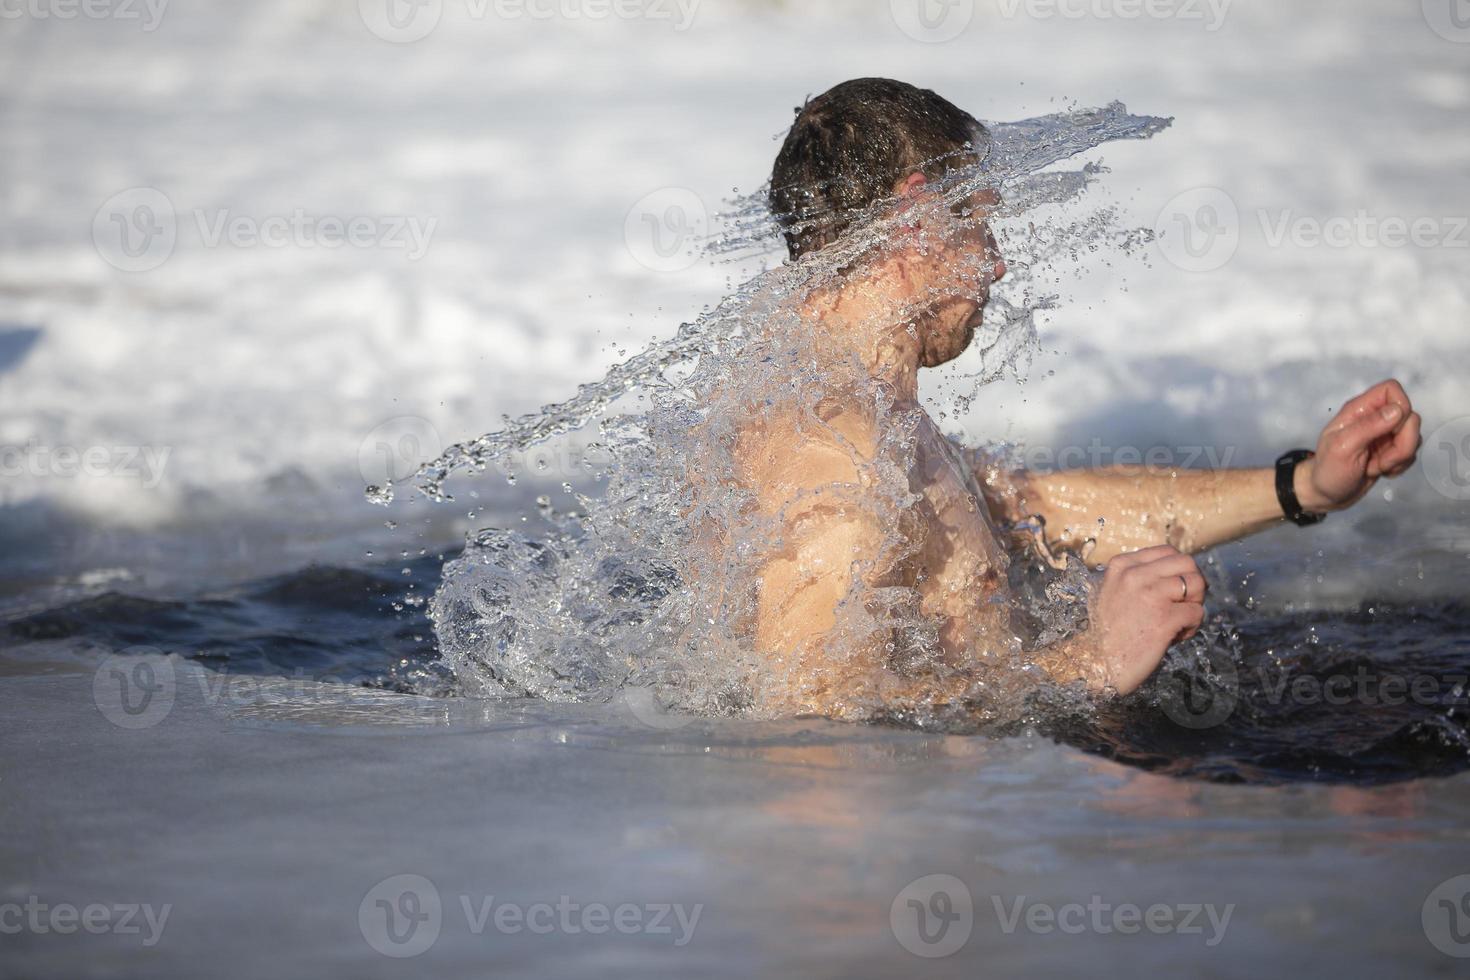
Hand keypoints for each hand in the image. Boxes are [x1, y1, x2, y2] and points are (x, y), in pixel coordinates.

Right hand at [1089, 545, 1206, 694]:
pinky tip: (1175, 637)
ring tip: (1180, 622)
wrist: (1094, 664)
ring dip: (1194, 604)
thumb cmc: (1105, 632)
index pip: (1168, 552)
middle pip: (1187, 563)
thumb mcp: (1112, 592)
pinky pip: (1197, 612)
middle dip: (1193, 583)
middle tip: (1184, 604)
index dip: (1179, 570)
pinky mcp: (1164, 619)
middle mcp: (1135, 575)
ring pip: (1197, 583)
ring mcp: (1150, 595)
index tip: (1175, 589)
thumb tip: (1174, 575)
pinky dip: (1192, 626)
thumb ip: (1136, 578)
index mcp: (1122, 566)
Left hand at [1298, 379, 1422, 511]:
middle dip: (1401, 443)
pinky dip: (1398, 466)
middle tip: (1378, 460)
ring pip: (1413, 437)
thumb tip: (1398, 410)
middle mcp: (1374, 418)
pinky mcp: (1391, 451)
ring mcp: (1384, 435)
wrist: (1326, 494)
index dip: (1401, 407)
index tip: (1390, 430)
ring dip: (1398, 458)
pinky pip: (1410, 454)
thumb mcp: (1343, 447)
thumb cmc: (1327, 470)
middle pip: (1410, 417)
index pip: (1392, 389)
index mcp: (1359, 410)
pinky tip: (1378, 471)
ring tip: (1373, 467)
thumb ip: (1369, 426)